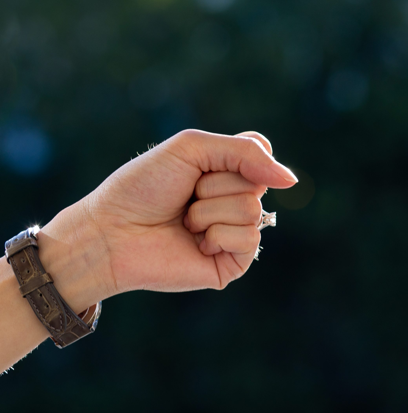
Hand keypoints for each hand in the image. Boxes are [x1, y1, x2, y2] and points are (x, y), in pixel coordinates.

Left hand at [38, 130, 295, 310]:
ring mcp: (234, 233)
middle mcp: (234, 201)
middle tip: (185, 197)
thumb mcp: (192, 149)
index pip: (261, 153)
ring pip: (252, 210)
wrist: (111, 231)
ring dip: (210, 212)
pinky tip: (197, 243)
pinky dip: (217, 236)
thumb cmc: (143, 187)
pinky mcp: (232, 263)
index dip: (238, 155)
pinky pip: (249, 240)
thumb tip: (291, 180)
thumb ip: (245, 153)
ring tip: (185, 222)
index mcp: (225, 173)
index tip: (202, 163)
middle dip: (214, 186)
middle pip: (257, 181)